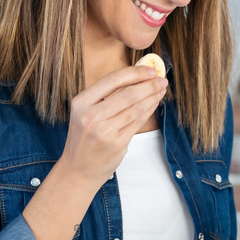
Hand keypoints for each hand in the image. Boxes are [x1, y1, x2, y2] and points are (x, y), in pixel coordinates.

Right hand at [57, 66, 166, 185]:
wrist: (77, 169)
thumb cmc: (84, 138)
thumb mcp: (84, 113)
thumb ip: (104, 96)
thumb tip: (136, 77)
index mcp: (81, 102)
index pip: (112, 80)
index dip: (135, 73)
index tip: (150, 70)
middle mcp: (91, 116)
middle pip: (127, 94)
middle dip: (149, 85)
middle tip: (162, 80)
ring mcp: (104, 131)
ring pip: (135, 109)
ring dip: (152, 97)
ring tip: (161, 90)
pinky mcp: (117, 143)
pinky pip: (137, 122)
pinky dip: (148, 111)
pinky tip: (154, 104)